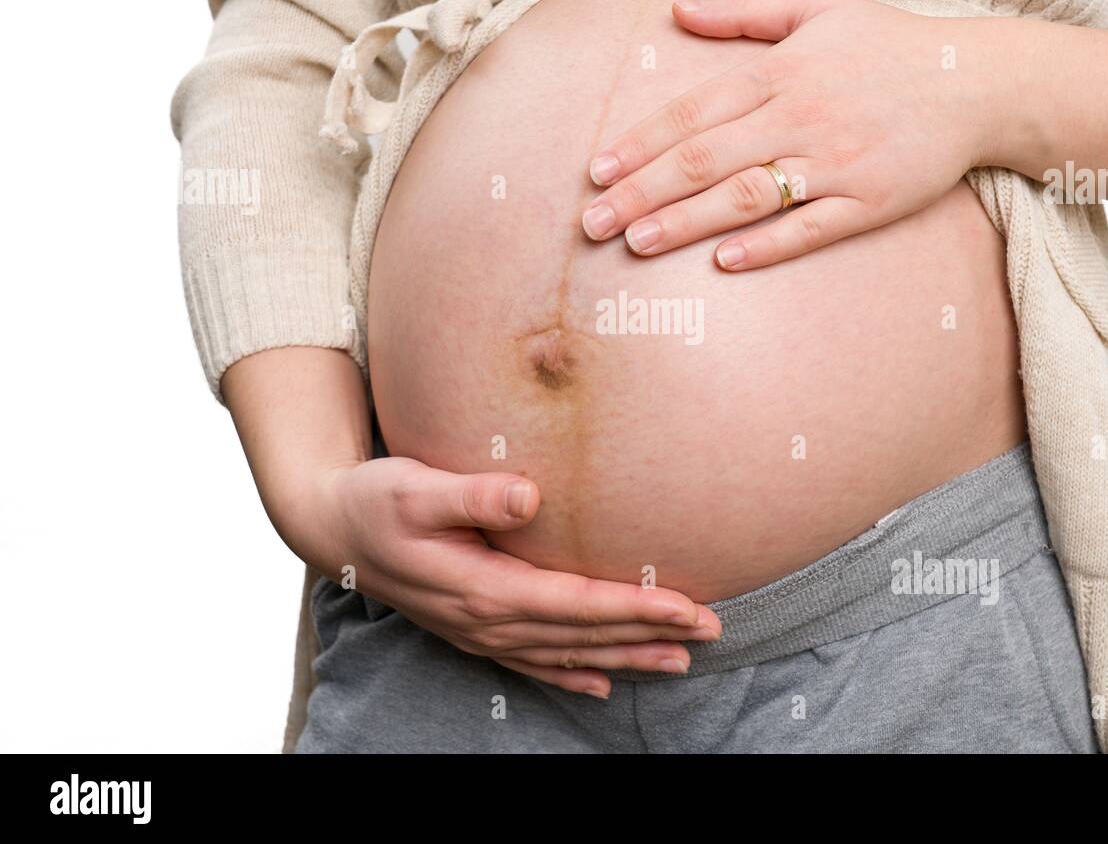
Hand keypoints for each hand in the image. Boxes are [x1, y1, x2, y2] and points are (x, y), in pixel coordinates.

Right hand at [302, 456, 721, 697]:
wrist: (333, 529)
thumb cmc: (377, 498)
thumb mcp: (413, 486)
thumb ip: (469, 494)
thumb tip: (527, 496)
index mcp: (480, 587)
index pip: (573, 604)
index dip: (631, 607)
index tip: (684, 606)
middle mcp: (486, 620)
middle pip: (582, 635)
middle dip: (648, 634)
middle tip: (711, 630)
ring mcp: (480, 632)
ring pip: (567, 654)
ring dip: (624, 656)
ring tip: (680, 660)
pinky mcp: (474, 630)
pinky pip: (533, 664)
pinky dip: (572, 675)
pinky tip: (603, 683)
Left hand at [580, 0, 1000, 268]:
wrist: (976, 80)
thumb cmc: (888, 44)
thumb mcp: (816, 9)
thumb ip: (742, 13)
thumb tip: (676, 9)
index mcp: (781, 73)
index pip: (692, 113)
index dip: (640, 143)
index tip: (597, 173)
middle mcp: (800, 117)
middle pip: (704, 160)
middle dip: (642, 192)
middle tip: (593, 224)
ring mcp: (835, 163)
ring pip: (746, 196)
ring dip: (686, 222)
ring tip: (636, 244)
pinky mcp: (869, 202)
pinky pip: (810, 228)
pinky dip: (766, 245)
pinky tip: (723, 262)